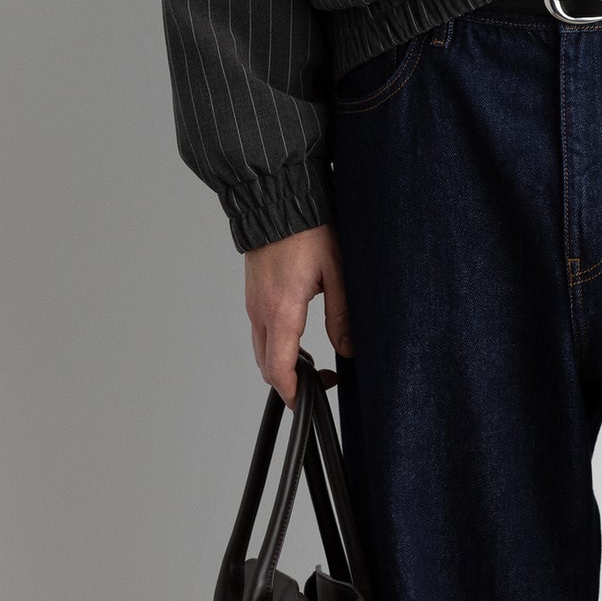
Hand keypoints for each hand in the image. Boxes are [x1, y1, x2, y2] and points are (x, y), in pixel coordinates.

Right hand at [243, 224, 352, 406]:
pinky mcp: (253, 293)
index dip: (291, 393)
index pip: (278, 368)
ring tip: (314, 362)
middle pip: (266, 365)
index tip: (306, 402)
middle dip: (289, 382)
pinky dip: (276, 344)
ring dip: (283, 363)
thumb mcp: (336, 272)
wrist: (277, 198)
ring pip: (261, 348)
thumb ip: (341, 315)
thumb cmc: (307, 228)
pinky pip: (260, 330)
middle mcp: (260, 310)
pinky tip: (298, 337)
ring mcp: (253, 302)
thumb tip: (348, 348)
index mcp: (281, 310)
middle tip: (321, 381)